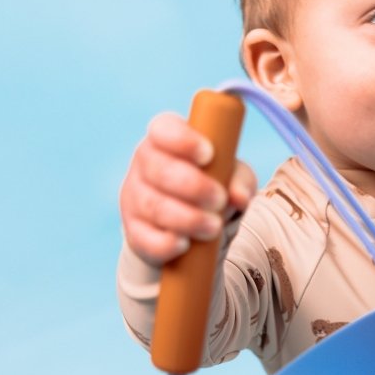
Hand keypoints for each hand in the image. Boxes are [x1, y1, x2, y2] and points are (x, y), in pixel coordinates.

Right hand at [119, 111, 257, 265]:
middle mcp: (144, 164)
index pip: (163, 129)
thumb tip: (239, 196)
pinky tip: (184, 245)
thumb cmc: (212, 189)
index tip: (208, 154)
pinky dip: (165, 243)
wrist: (192, 233)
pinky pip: (144, 238)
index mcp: (166, 140)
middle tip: (219, 199)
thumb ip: (240, 180)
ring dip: (186, 218)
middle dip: (192, 185)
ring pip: (153, 205)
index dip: (182, 140)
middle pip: (158, 169)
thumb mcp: (231, 178)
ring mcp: (134, 198)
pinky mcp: (134, 232)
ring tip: (214, 227)